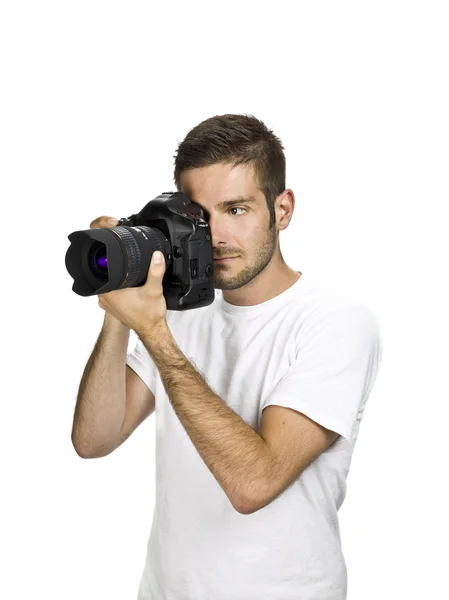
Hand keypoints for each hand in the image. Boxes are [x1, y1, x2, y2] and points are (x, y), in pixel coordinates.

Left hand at [90, 215, 166, 334]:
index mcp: (109, 292)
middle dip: (112, 266)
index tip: (115, 252)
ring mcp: (107, 302)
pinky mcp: (113, 306)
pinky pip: (110, 290)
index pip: (101, 269)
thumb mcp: (154, 290)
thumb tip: (156, 256)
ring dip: (115, 276)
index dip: (106, 258)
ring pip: (106, 282)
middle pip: (102, 274)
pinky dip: (117, 285)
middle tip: (125, 261)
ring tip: (127, 271)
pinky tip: (127, 282)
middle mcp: (104, 297)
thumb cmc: (149, 316)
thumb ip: (155, 271)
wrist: (152, 330)